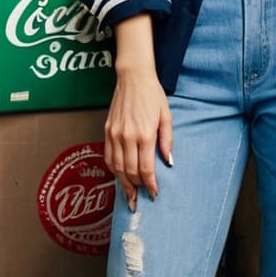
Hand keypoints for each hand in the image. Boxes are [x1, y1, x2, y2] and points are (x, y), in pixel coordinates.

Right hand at [104, 67, 173, 211]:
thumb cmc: (152, 95)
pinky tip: (120, 174)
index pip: (145, 169)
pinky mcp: (107, 130)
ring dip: (124, 183)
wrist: (133, 77)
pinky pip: (108, 156)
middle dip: (136, 188)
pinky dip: (113, 169)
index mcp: (145, 134)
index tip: (154, 194)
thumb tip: (169, 162)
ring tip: (130, 194)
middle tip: (141, 198)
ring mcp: (115, 134)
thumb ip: (167, 140)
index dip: (150, 185)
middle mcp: (127, 136)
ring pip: (117, 168)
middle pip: (130, 172)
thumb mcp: (165, 116)